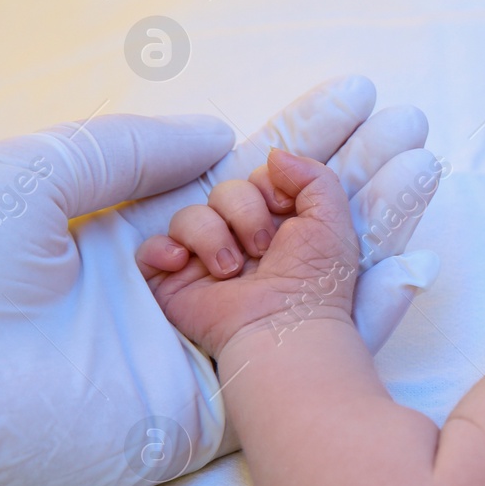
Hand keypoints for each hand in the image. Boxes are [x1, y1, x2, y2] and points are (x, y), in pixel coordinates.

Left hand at [0, 76, 440, 485]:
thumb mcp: (40, 176)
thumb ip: (134, 150)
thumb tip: (222, 137)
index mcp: (134, 231)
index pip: (241, 175)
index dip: (302, 136)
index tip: (356, 101)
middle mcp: (178, 289)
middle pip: (292, 224)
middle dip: (356, 174)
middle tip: (412, 130)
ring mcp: (200, 351)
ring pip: (312, 289)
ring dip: (376, 232)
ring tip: (424, 174)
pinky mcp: (212, 415)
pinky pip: (303, 366)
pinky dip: (364, 321)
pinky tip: (409, 270)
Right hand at [140, 151, 361, 358]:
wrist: (283, 330)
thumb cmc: (315, 284)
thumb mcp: (332, 221)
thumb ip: (314, 177)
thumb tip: (276, 154)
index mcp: (277, 226)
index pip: (257, 180)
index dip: (268, 188)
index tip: (284, 210)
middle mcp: (240, 240)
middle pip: (224, 192)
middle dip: (244, 214)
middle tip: (262, 250)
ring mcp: (205, 261)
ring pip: (189, 215)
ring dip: (212, 238)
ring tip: (232, 271)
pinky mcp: (175, 283)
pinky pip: (151, 249)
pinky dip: (163, 251)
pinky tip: (185, 265)